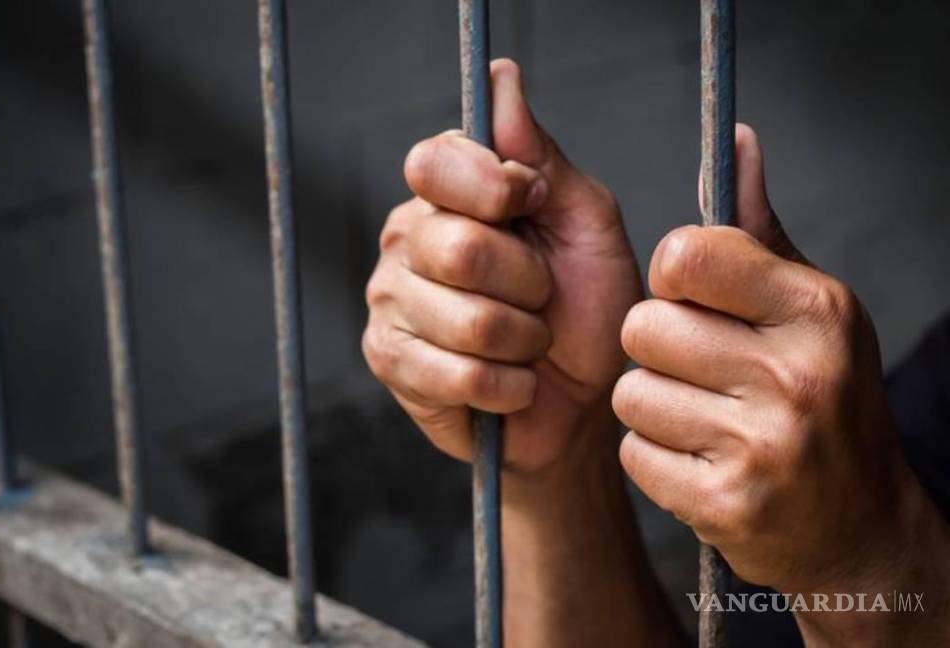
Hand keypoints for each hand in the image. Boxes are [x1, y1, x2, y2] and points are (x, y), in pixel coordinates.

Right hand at [363, 59, 640, 473]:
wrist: (581, 406)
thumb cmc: (586, 311)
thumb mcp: (584, 223)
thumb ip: (541, 157)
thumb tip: (501, 79)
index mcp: (445, 195)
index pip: (436, 162)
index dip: (494, 189)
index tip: (532, 208)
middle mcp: (405, 239)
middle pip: (460, 247)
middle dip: (528, 283)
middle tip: (540, 297)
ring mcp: (389, 302)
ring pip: (467, 319)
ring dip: (524, 341)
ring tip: (527, 343)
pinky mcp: (389, 362)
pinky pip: (460, 373)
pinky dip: (510, 385)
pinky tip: (512, 383)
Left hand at [615, 125, 949, 643]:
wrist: (859, 529)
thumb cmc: (824, 400)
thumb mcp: (809, 308)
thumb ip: (758, 230)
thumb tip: (734, 139)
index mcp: (817, 309)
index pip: (685, 256)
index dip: (671, 278)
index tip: (693, 300)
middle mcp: (798, 373)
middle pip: (642, 326)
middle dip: (655, 348)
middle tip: (700, 370)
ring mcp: (765, 444)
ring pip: (629, 392)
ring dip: (652, 406)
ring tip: (704, 418)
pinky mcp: (726, 502)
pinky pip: (633, 452)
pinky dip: (653, 456)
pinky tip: (700, 460)